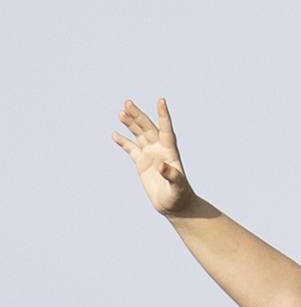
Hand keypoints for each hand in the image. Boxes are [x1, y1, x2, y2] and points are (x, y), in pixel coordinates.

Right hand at [113, 98, 197, 215]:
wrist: (175, 206)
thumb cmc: (179, 197)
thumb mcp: (177, 187)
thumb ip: (172, 176)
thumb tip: (162, 165)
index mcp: (170, 152)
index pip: (166, 130)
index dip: (163, 116)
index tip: (161, 100)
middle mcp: (160, 150)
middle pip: (148, 128)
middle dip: (138, 116)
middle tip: (127, 102)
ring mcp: (150, 155)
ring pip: (139, 135)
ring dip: (131, 123)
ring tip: (121, 112)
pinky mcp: (142, 163)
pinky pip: (131, 149)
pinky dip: (123, 141)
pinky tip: (115, 134)